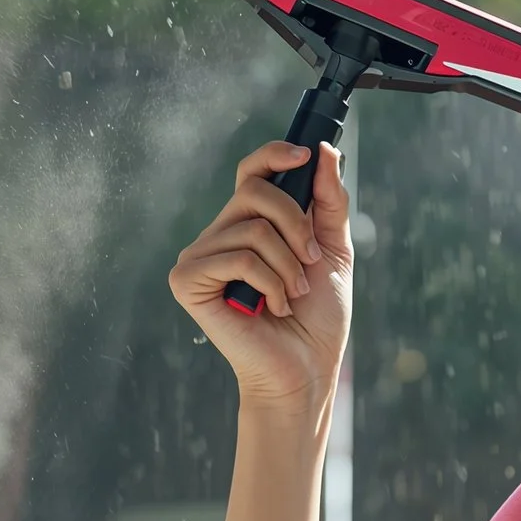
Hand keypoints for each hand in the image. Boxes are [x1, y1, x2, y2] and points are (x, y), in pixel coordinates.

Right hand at [170, 141, 354, 412]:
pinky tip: (272, 308)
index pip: (251, 172)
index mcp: (250, 224)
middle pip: (254, 190)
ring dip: (289, 265)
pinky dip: (269, 283)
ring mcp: (200, 257)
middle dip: (296, 223)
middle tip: (312, 261)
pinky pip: (238, 258)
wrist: (307, 369)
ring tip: (293, 294)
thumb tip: (324, 151)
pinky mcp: (188, 282)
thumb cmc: (318, 317)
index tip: (304, 154)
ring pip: (252, 228)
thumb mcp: (333, 252)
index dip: (273, 155)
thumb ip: (329, 203)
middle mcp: (220, 235)